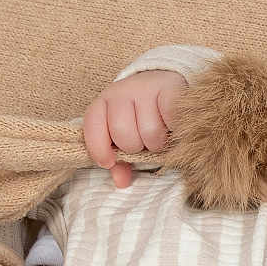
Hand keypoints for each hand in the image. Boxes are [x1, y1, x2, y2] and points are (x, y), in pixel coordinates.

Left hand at [83, 69, 187, 188]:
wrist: (163, 83)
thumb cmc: (139, 116)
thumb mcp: (124, 136)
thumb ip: (120, 160)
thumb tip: (122, 182)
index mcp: (103, 103)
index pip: (92, 127)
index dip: (98, 149)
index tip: (108, 162)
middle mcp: (121, 93)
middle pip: (123, 134)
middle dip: (135, 147)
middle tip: (142, 143)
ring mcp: (145, 89)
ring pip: (150, 131)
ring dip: (157, 142)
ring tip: (160, 135)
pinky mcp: (169, 89)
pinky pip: (170, 119)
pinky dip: (173, 129)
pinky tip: (173, 126)